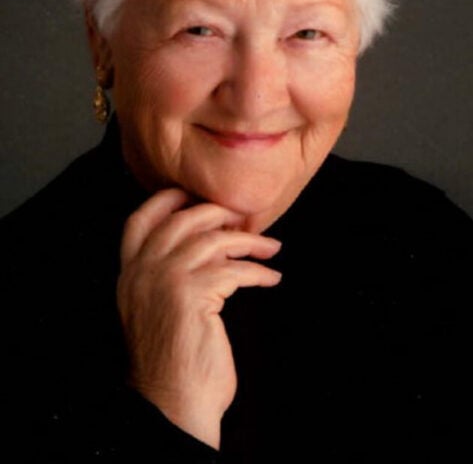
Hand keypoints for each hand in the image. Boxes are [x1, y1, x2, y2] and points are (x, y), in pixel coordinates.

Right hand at [117, 188, 281, 448]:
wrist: (172, 404)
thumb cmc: (173, 360)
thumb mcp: (158, 307)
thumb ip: (166, 274)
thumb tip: (206, 241)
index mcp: (129, 274)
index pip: (139, 220)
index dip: (166, 200)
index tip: (194, 194)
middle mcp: (141, 272)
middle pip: (181, 220)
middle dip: (217, 212)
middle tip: (245, 217)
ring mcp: (164, 280)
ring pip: (212, 240)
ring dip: (248, 241)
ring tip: (270, 247)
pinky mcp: (192, 293)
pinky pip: (234, 269)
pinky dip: (258, 271)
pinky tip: (271, 276)